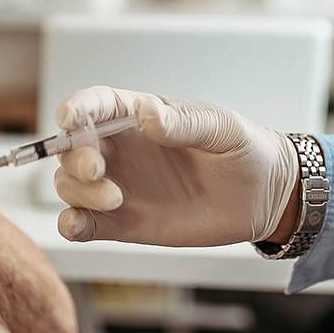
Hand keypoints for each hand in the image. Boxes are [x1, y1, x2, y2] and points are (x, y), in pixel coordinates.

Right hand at [53, 86, 299, 245]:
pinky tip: (78, 226)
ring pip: (70, 185)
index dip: (76, 109)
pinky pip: (83, 224)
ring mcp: (119, 187)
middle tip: (97, 170)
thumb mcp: (221, 128)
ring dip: (77, 191)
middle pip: (72, 148)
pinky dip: (70, 225)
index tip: (69, 119)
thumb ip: (184, 123)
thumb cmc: (243, 149)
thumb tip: (147, 115)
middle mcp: (121, 150)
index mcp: (139, 116)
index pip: (95, 105)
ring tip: (115, 199)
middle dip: (74, 157)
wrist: (264, 196)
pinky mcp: (124, 223)